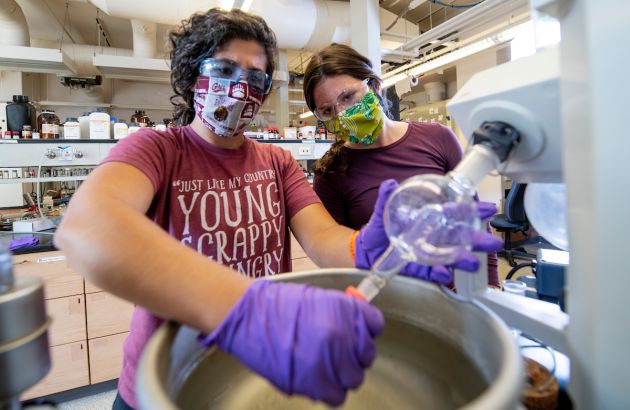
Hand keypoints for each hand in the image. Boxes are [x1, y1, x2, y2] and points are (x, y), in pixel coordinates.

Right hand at [200, 280, 383, 405]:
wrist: (250, 316)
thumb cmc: (278, 304)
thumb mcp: (319, 298)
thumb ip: (343, 313)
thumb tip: (357, 327)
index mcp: (346, 311)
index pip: (376, 325)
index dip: (367, 330)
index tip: (359, 333)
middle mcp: (343, 337)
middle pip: (367, 355)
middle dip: (355, 354)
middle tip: (340, 351)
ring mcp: (330, 362)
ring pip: (354, 378)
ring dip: (343, 373)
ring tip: (326, 365)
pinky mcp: (315, 383)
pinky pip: (337, 395)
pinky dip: (331, 389)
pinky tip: (320, 378)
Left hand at [354, 179, 502, 283]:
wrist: (364, 251)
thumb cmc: (378, 230)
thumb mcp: (381, 212)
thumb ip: (385, 199)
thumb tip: (389, 183)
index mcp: (430, 219)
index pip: (454, 213)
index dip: (472, 211)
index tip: (488, 209)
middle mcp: (433, 238)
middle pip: (459, 239)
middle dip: (477, 241)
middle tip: (492, 243)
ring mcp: (427, 255)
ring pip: (449, 258)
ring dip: (461, 260)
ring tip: (472, 262)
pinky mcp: (418, 270)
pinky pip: (431, 273)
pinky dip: (437, 273)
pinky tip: (443, 273)